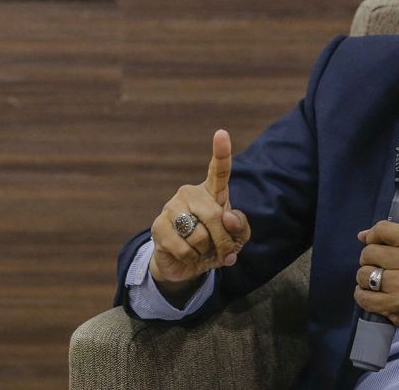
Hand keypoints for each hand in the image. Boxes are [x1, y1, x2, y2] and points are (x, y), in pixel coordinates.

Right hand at [148, 130, 251, 301]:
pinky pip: (184, 248)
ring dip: (206, 251)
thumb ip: (240, 226)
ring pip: (199, 235)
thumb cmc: (215, 244)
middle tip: (225, 251)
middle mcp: (190, 194)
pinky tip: (187, 254)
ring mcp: (171, 208)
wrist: (185, 263)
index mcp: (212, 192)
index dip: (221, 152)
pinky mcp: (158, 226)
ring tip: (201, 250)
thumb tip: (226, 217)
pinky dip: (192, 258)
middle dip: (224, 240)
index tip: (222, 133)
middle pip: (215, 215)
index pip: (218, 171)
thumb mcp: (237, 238)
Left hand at [353, 221, 398, 330]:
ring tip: (378, 281)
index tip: (377, 244)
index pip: (383, 229)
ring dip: (365, 279)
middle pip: (368, 252)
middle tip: (380, 266)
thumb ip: (389, 236)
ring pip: (363, 274)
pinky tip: (372, 294)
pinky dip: (363, 295)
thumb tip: (361, 235)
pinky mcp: (396, 306)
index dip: (373, 236)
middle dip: (369, 259)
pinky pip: (363, 297)